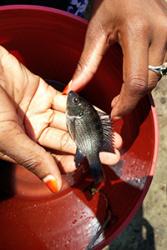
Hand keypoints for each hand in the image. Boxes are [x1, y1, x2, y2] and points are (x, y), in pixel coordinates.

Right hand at [0, 46, 121, 191]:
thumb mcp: (7, 135)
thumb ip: (32, 158)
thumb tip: (54, 184)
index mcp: (21, 146)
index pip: (53, 158)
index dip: (76, 160)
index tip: (97, 162)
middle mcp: (32, 130)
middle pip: (66, 140)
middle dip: (89, 145)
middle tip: (112, 150)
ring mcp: (38, 111)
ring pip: (69, 121)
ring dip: (90, 127)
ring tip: (111, 134)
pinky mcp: (42, 92)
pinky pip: (66, 102)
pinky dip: (82, 107)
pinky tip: (98, 114)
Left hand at [67, 0, 166, 117]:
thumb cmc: (111, 2)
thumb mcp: (96, 31)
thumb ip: (87, 63)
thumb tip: (74, 88)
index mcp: (138, 32)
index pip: (136, 81)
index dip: (126, 103)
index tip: (115, 113)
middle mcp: (160, 35)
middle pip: (149, 83)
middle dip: (132, 99)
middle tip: (115, 105)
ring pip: (157, 78)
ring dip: (140, 90)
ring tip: (122, 95)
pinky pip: (161, 68)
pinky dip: (146, 79)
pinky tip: (134, 80)